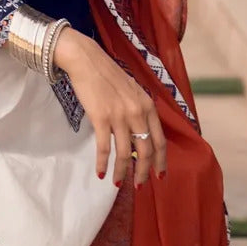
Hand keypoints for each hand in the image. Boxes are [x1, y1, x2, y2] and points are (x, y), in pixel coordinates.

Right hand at [54, 28, 167, 188]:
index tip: (159, 175)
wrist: (86, 60)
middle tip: (140, 185)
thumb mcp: (131, 92)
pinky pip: (105, 147)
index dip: (161, 161)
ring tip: (118, 183)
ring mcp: (120, 115)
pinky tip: (100, 172)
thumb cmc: (106, 75)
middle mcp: (138, 112)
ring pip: (125, 152)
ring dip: (122, 172)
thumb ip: (138, 112)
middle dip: (143, 172)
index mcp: (148, 105)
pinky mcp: (101, 117)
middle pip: (146, 150)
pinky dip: (103, 163)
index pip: (160, 140)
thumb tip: (137, 137)